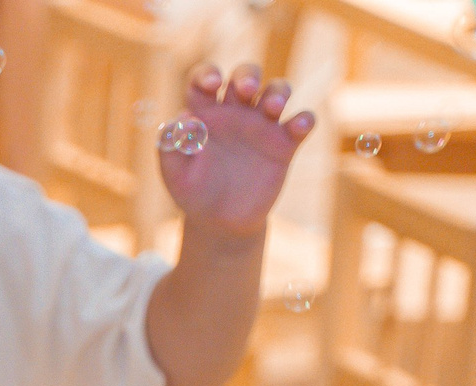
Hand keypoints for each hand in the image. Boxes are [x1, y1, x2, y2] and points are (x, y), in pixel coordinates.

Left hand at [159, 63, 314, 238]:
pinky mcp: (285, 144)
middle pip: (246, 75)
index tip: (212, 84)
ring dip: (278, 91)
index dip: (208, 74)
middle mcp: (236, 112)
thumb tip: (183, 119)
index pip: (205, 80)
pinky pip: (301, 122)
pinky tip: (299, 125)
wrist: (219, 222)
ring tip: (272, 108)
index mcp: (206, 113)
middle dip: (248, 75)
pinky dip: (305, 119)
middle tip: (246, 90)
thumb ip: (170, 145)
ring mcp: (263, 125)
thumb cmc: (192, 192)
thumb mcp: (173, 173)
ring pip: (277, 90)